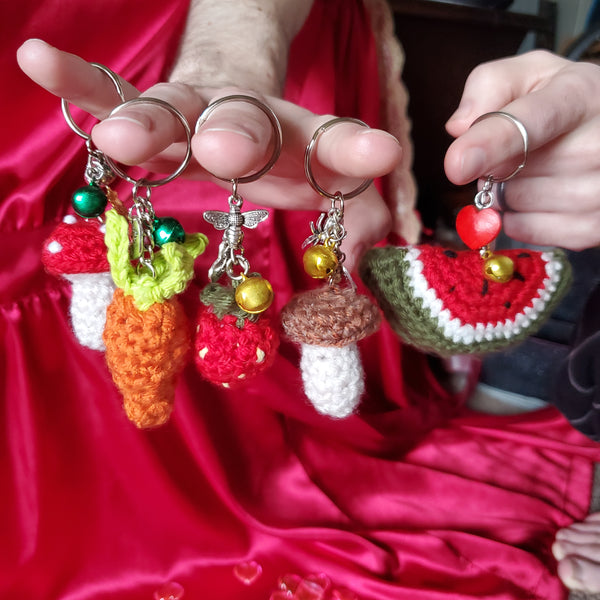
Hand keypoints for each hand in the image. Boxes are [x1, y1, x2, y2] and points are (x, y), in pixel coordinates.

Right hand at [17, 39, 402, 270]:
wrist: (234, 96)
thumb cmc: (281, 152)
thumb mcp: (321, 178)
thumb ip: (354, 208)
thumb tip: (371, 242)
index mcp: (297, 136)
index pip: (330, 140)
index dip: (353, 149)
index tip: (379, 153)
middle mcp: (245, 118)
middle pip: (241, 121)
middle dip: (234, 137)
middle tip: (225, 152)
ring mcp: (192, 110)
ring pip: (168, 109)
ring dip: (146, 124)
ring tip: (121, 139)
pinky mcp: (145, 112)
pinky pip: (108, 97)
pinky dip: (78, 86)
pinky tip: (38, 60)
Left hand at [445, 50, 599, 249]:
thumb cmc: (559, 100)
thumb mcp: (528, 74)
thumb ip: (488, 86)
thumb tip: (459, 126)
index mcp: (580, 96)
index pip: (531, 124)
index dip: (490, 144)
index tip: (456, 165)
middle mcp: (599, 144)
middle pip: (512, 172)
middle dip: (498, 165)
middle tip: (520, 149)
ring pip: (515, 204)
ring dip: (507, 191)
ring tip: (536, 169)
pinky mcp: (594, 226)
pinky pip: (526, 230)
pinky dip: (518, 217)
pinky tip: (540, 195)